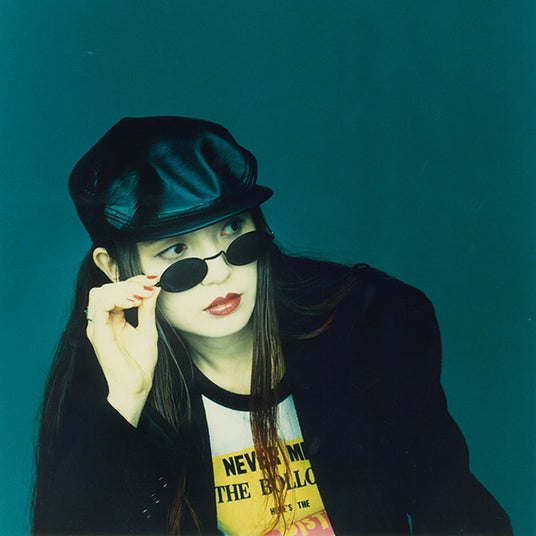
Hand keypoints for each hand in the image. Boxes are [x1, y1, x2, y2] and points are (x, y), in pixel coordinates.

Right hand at [85, 275, 161, 425]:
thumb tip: (154, 286)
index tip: (154, 280)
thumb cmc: (140, 363)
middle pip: (106, 288)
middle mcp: (101, 321)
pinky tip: (133, 302)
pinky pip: (100, 307)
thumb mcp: (148, 328)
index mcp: (112, 319)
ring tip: (141, 296)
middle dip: (130, 283)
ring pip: (100, 293)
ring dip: (123, 289)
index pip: (116, 290)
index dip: (134, 281)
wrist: (137, 386)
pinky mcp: (98, 334)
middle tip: (149, 288)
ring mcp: (98, 327)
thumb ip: (148, 307)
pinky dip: (117, 299)